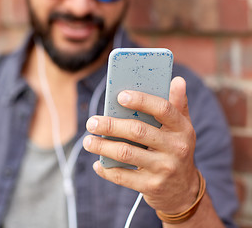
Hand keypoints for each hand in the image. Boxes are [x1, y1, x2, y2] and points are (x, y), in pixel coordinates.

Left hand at [83, 76, 199, 213]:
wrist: (183, 191)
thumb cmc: (175, 150)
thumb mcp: (182, 128)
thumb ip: (177, 105)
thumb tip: (177, 80)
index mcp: (182, 128)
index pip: (162, 109)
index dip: (141, 100)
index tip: (120, 96)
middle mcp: (176, 148)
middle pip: (137, 131)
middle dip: (110, 125)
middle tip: (91, 122)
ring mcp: (164, 168)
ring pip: (126, 153)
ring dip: (102, 147)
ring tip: (87, 142)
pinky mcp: (151, 186)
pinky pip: (123, 176)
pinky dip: (106, 170)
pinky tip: (97, 164)